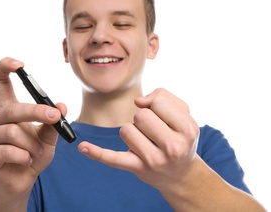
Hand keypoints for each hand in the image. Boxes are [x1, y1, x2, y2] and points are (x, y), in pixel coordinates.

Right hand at [0, 57, 63, 205]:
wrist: (23, 181)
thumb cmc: (35, 153)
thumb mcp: (48, 137)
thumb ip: (53, 122)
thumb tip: (61, 106)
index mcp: (7, 109)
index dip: (5, 67)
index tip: (20, 64)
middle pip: (12, 108)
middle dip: (37, 112)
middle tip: (55, 117)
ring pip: (12, 132)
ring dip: (32, 144)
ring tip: (39, 152)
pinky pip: (6, 150)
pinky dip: (23, 156)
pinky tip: (28, 160)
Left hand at [78, 88, 199, 191]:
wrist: (181, 174)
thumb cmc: (180, 137)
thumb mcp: (184, 114)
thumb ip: (164, 96)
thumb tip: (138, 102)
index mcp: (187, 129)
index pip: (158, 102)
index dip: (156, 104)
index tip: (162, 115)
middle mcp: (172, 147)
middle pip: (140, 115)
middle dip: (144, 118)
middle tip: (155, 131)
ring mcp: (153, 160)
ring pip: (126, 130)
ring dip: (133, 131)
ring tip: (147, 141)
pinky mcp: (136, 168)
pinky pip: (112, 158)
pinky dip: (97, 153)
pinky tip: (83, 147)